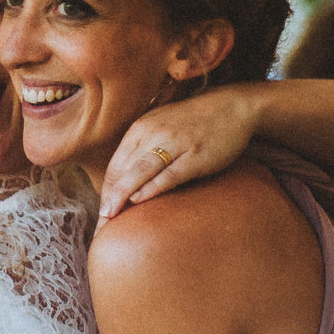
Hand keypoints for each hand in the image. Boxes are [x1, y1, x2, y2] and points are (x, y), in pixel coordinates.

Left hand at [98, 87, 259, 218]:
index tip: (101, 216)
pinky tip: (139, 201)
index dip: (105, 193)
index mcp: (141, 128)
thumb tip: (126, 185)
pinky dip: (152, 188)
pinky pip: (169, 174)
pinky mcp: (195, 154)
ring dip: (122, 196)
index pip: (115, 166)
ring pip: (140, 172)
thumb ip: (143, 150)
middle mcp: (153, 133)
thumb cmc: (194, 122)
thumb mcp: (162, 128)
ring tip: (110, 219)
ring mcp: (175, 143)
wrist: (232, 107)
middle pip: (122, 172)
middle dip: (110, 201)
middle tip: (101, 226)